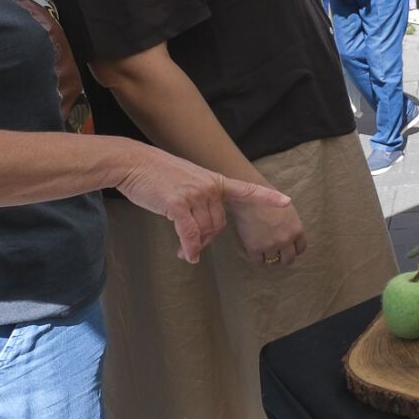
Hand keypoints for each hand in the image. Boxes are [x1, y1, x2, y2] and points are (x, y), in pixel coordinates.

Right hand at [115, 145, 291, 263]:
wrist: (132, 163)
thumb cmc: (156, 173)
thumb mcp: (186, 179)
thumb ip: (199, 198)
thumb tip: (201, 227)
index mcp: (213, 180)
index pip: (245, 189)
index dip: (266, 197)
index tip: (286, 202)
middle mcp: (209, 187)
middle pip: (218, 223)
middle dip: (208, 239)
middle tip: (193, 248)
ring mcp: (194, 195)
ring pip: (205, 230)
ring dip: (196, 246)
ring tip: (184, 251)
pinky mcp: (178, 205)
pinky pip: (189, 234)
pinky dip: (189, 247)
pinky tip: (186, 255)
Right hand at [231, 198, 306, 266]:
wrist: (247, 195)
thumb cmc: (267, 196)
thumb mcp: (287, 209)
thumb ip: (291, 224)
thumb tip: (290, 234)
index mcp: (296, 230)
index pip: (300, 248)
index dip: (294, 249)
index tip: (288, 249)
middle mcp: (286, 240)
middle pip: (288, 259)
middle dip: (283, 257)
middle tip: (276, 254)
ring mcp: (271, 245)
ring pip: (272, 262)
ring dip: (268, 257)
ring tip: (263, 250)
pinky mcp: (255, 248)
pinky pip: (258, 261)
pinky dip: (256, 258)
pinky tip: (254, 250)